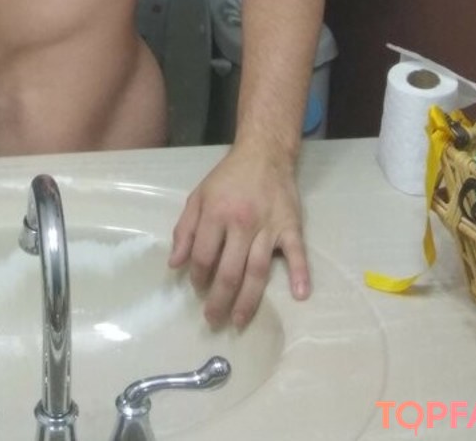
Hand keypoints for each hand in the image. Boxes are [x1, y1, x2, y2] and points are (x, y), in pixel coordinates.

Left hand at [168, 141, 309, 327]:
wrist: (264, 153)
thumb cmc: (228, 178)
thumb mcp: (198, 197)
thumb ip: (184, 230)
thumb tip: (175, 264)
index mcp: (216, 214)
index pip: (203, 256)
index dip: (197, 277)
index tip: (198, 288)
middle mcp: (241, 222)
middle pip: (229, 271)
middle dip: (219, 300)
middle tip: (213, 320)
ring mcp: (268, 226)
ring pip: (257, 270)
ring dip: (249, 300)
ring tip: (239, 321)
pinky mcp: (291, 225)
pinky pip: (296, 252)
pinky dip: (300, 273)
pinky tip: (300, 294)